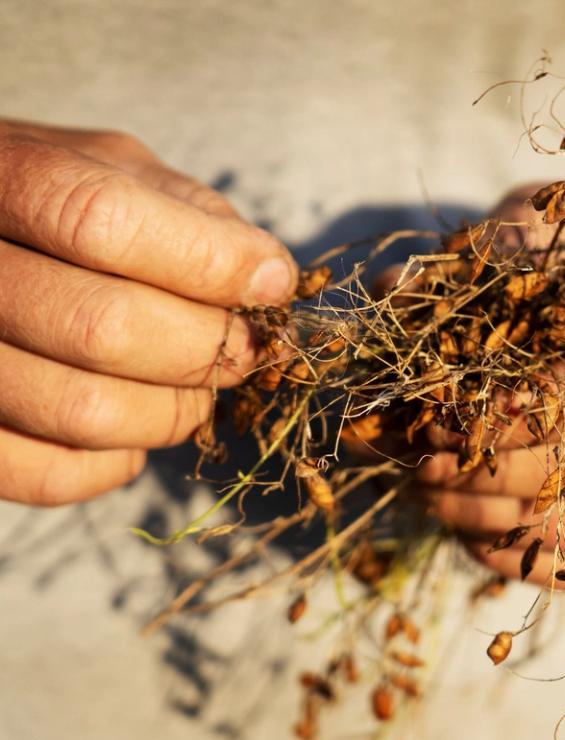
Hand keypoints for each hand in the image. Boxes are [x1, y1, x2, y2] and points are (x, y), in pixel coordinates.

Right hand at [0, 120, 296, 505]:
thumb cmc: (55, 204)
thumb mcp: (117, 170)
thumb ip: (194, 215)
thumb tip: (270, 280)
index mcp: (6, 177)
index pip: (104, 223)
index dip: (210, 265)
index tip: (269, 285)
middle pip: (103, 327)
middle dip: (207, 348)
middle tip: (240, 348)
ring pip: (83, 412)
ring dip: (173, 411)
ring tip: (192, 387)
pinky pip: (49, 475)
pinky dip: (118, 462)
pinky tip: (134, 425)